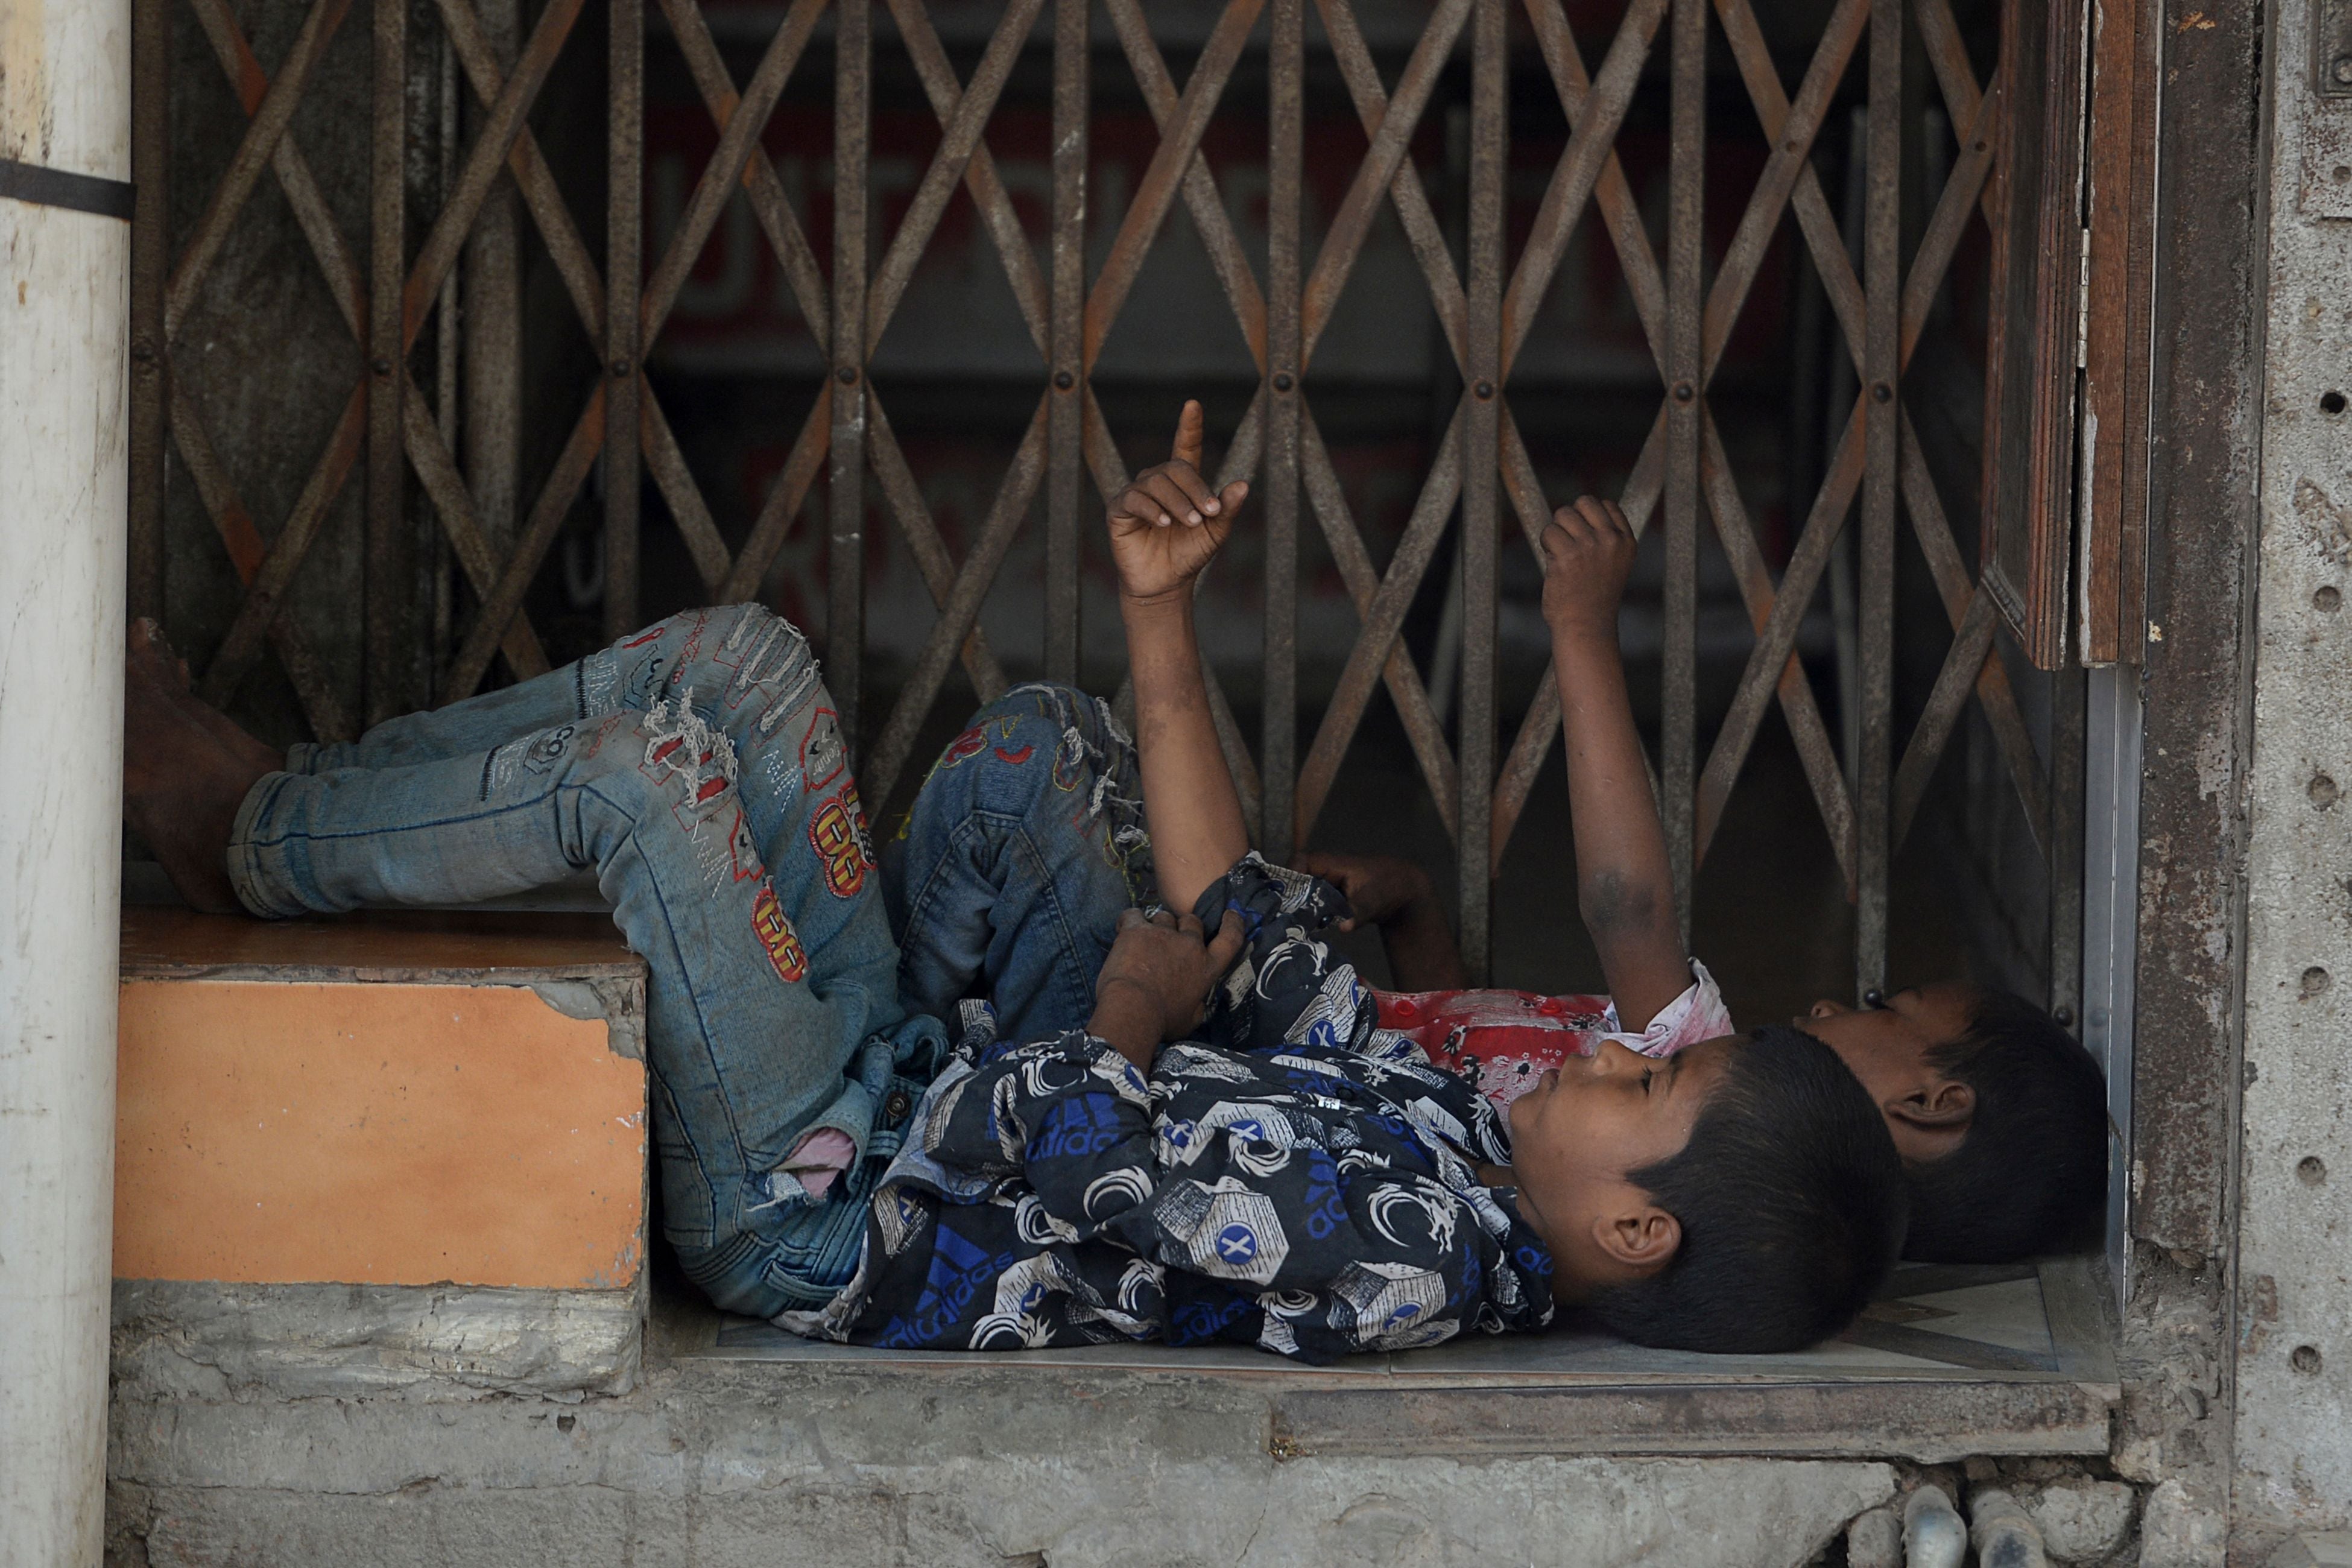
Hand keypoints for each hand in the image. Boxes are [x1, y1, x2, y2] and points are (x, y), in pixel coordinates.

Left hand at [1090, 906, 1246, 1061]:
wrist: (1132, 1009)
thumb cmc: (1162, 1021)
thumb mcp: (1189, 1021)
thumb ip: (1197, 1007)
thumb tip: (1198, 1003)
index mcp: (1206, 968)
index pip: (1230, 938)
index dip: (1233, 923)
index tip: (1230, 914)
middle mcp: (1190, 946)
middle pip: (1192, 921)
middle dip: (1183, 926)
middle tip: (1170, 939)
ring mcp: (1164, 934)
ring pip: (1164, 917)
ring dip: (1157, 926)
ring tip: (1145, 940)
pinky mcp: (1137, 930)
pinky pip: (1134, 915)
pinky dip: (1129, 920)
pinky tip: (1124, 929)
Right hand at [1107, 400, 1249, 605]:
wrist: (1166, 584)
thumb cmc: (1189, 555)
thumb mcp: (1215, 532)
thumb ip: (1227, 509)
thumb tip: (1242, 485)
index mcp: (1182, 484)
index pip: (1185, 448)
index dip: (1189, 426)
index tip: (1193, 405)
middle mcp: (1158, 483)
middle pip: (1175, 468)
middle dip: (1195, 488)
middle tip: (1209, 512)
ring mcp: (1137, 494)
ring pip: (1156, 482)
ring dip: (1177, 501)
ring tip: (1190, 522)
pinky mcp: (1119, 510)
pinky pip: (1134, 498)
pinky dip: (1151, 508)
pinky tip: (1162, 523)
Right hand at [1290, 850, 1432, 930]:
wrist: (1404, 890)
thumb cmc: (1389, 887)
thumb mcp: (1374, 901)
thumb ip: (1357, 913)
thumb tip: (1344, 927)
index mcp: (1334, 864)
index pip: (1302, 861)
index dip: (1290, 874)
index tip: (1284, 896)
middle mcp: (1326, 871)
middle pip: (1297, 877)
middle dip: (1288, 895)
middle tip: (1281, 916)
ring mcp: (1327, 883)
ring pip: (1302, 891)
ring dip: (1296, 906)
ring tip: (1286, 924)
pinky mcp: (1329, 896)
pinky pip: (1312, 901)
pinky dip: (1307, 913)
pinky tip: (1302, 928)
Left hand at [1538, 495, 1638, 646]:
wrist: (1586, 627)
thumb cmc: (1594, 598)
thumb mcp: (1613, 564)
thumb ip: (1604, 538)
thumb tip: (1577, 510)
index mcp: (1626, 541)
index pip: (1606, 505)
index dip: (1588, 517)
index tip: (1583, 538)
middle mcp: (1611, 540)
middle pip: (1583, 502)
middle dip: (1570, 518)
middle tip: (1568, 544)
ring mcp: (1590, 546)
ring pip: (1563, 514)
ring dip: (1556, 531)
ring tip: (1561, 555)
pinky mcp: (1568, 555)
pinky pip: (1549, 532)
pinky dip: (1546, 544)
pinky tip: (1554, 563)